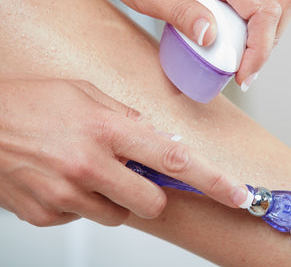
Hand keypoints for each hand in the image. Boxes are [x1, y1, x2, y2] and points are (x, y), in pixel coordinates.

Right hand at [0, 77, 248, 226]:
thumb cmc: (32, 101)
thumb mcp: (87, 94)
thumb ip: (129, 119)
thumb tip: (162, 142)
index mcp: (107, 130)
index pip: (175, 161)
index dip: (213, 181)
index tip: (238, 195)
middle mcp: (89, 165)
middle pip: (152, 203)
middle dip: (151, 193)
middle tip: (132, 173)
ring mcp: (65, 194)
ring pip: (119, 214)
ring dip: (114, 197)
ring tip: (88, 170)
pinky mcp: (45, 213)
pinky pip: (82, 217)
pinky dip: (82, 202)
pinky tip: (62, 177)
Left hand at [81, 0, 290, 88]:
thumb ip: (180, 14)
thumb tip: (210, 38)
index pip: (262, 8)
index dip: (261, 49)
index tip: (244, 75)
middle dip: (273, 37)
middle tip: (247, 62)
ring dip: (272, 24)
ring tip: (246, 47)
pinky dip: (262, 12)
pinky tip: (239, 27)